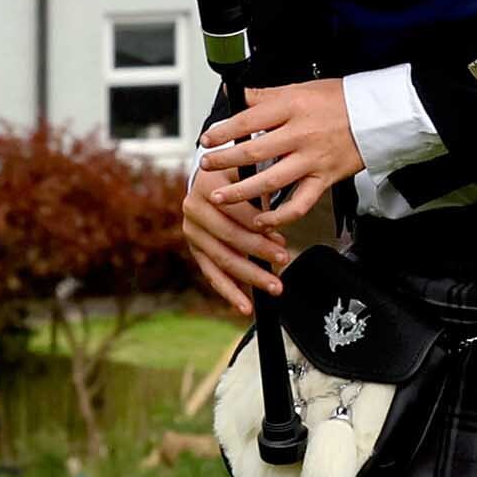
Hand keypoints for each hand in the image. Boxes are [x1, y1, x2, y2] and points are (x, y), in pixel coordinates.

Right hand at [179, 160, 293, 316]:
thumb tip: (277, 223)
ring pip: (222, 260)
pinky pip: (212, 273)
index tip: (283, 240)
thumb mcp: (250, 170)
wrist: (212, 176)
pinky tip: (245, 306)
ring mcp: (192, 231)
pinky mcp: (195, 248)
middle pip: (229, 238)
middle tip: (284, 261)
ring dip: (249, 277)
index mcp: (207, 187)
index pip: (237, 213)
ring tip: (274, 287)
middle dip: (259, 253)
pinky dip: (229, 292)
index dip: (260, 228)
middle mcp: (194, 210)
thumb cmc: (238, 173)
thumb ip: (262, 190)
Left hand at [187, 80, 361, 315]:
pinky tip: (262, 221)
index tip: (207, 139)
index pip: (249, 120)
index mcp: (292, 107)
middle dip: (224, 161)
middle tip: (205, 167)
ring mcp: (312, 159)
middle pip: (254, 152)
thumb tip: (238, 95)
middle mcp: (301, 134)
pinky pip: (299, 203)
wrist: (380, 115)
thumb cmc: (341, 99)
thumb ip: (267, 95)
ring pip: (270, 181)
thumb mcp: (301, 88)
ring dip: (241, 192)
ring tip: (220, 197)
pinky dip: (279, 216)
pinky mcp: (324, 179)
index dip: (223, 131)